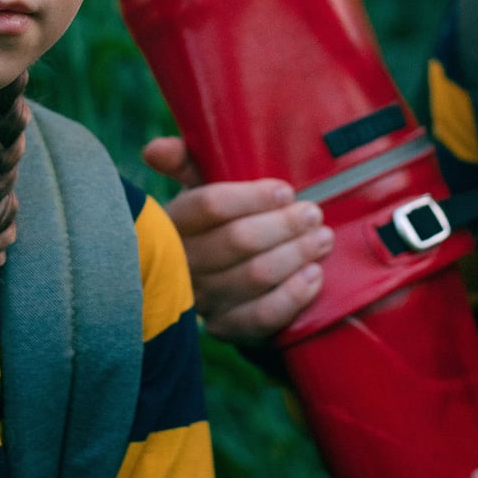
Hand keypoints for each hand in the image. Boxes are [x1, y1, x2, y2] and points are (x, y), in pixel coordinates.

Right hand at [140, 137, 333, 343]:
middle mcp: (181, 263)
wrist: (211, 278)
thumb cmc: (211, 222)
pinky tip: (314, 276)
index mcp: (172, 221)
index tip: (286, 191)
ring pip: (254, 276)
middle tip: (313, 214)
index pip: (209, 205)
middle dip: (283, 225)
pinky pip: (261, 316)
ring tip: (322, 238)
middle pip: (238, 240)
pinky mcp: (224, 328)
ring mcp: (202, 299)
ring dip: (296, 254)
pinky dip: (293, 295)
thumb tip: (155, 149)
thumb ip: (183, 161)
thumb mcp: (196, 187)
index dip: (252, 197)